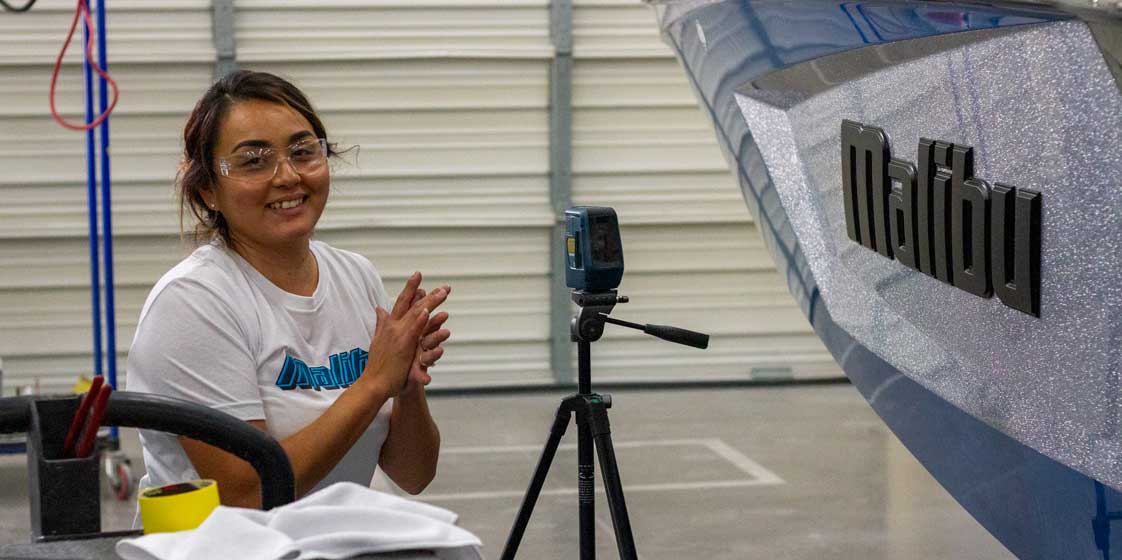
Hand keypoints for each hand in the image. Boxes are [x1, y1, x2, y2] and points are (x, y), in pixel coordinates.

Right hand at [364, 272, 448, 397]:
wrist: (372, 384)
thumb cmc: (378, 365)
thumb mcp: (379, 339)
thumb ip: (382, 323)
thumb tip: (380, 309)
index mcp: (389, 325)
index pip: (401, 302)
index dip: (410, 288)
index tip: (418, 274)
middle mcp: (393, 327)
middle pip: (412, 305)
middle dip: (427, 292)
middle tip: (444, 286)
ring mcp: (398, 335)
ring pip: (416, 314)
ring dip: (429, 302)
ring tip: (442, 292)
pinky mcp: (402, 346)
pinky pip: (413, 331)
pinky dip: (419, 320)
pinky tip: (427, 311)